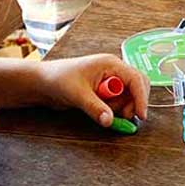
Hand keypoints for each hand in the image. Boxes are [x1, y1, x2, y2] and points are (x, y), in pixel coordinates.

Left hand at [35, 54, 149, 127]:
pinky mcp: (105, 90)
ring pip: (129, 96)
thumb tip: (110, 121)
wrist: (43, 83)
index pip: (135, 79)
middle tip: (122, 116)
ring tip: (104, 112)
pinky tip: (102, 112)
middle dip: (133, 103)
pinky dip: (115, 109)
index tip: (140, 115)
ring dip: (123, 107)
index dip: (141, 98)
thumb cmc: (57, 79)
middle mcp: (113, 70)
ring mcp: (110, 80)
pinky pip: (119, 101)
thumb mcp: (77, 94)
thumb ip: (95, 108)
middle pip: (137, 86)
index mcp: (110, 64)